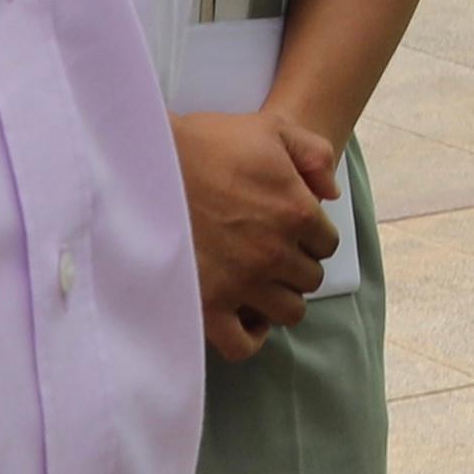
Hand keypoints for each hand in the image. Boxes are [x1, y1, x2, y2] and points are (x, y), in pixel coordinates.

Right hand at [170, 106, 337, 359]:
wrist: (142, 163)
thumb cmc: (204, 143)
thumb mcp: (271, 129)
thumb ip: (314, 154)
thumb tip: (330, 193)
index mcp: (295, 211)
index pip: (327, 243)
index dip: (310, 235)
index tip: (288, 229)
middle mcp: (274, 253)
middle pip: (309, 278)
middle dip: (295, 265)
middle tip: (268, 251)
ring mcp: (241, 283)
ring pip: (288, 312)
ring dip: (279, 297)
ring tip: (258, 281)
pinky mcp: (206, 306)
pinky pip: (243, 344)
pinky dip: (251, 336)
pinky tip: (245, 315)